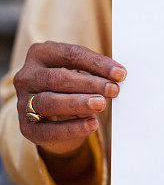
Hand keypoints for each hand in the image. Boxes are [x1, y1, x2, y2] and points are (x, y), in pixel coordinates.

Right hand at [13, 41, 125, 155]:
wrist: (50, 116)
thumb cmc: (68, 86)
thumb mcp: (78, 73)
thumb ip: (93, 72)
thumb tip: (117, 76)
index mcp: (40, 54)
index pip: (70, 54)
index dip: (96, 63)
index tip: (120, 73)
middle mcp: (26, 76)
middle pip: (58, 78)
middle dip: (89, 84)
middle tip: (113, 90)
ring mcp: (22, 102)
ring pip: (50, 102)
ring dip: (79, 103)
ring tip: (101, 104)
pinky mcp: (26, 128)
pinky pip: (49, 130)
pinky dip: (72, 127)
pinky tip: (91, 124)